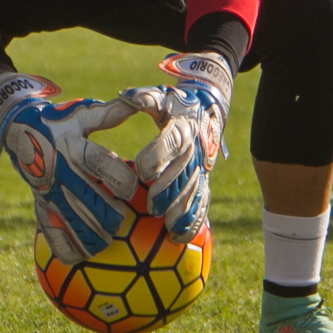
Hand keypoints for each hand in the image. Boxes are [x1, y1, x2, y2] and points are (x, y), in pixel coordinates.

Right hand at [0, 72, 138, 263]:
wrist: (18, 129)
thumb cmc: (60, 122)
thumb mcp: (82, 114)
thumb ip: (110, 113)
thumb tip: (136, 102)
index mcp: (73, 147)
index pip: (101, 165)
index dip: (122, 179)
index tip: (132, 188)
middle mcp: (60, 172)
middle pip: (91, 202)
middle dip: (112, 215)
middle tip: (122, 218)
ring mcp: (48, 192)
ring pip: (74, 224)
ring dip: (95, 236)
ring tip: (108, 236)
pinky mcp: (40, 206)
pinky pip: (53, 236)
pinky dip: (70, 249)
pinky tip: (85, 252)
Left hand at [117, 51, 232, 240]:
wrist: (207, 110)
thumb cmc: (174, 105)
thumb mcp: (161, 96)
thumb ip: (144, 97)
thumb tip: (125, 96)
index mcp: (182, 127)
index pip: (171, 142)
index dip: (156, 156)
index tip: (140, 169)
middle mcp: (195, 149)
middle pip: (183, 172)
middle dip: (168, 190)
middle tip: (153, 207)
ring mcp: (201, 167)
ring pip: (194, 191)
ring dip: (182, 209)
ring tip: (167, 225)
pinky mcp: (204, 181)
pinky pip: (201, 202)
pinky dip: (193, 220)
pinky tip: (179, 236)